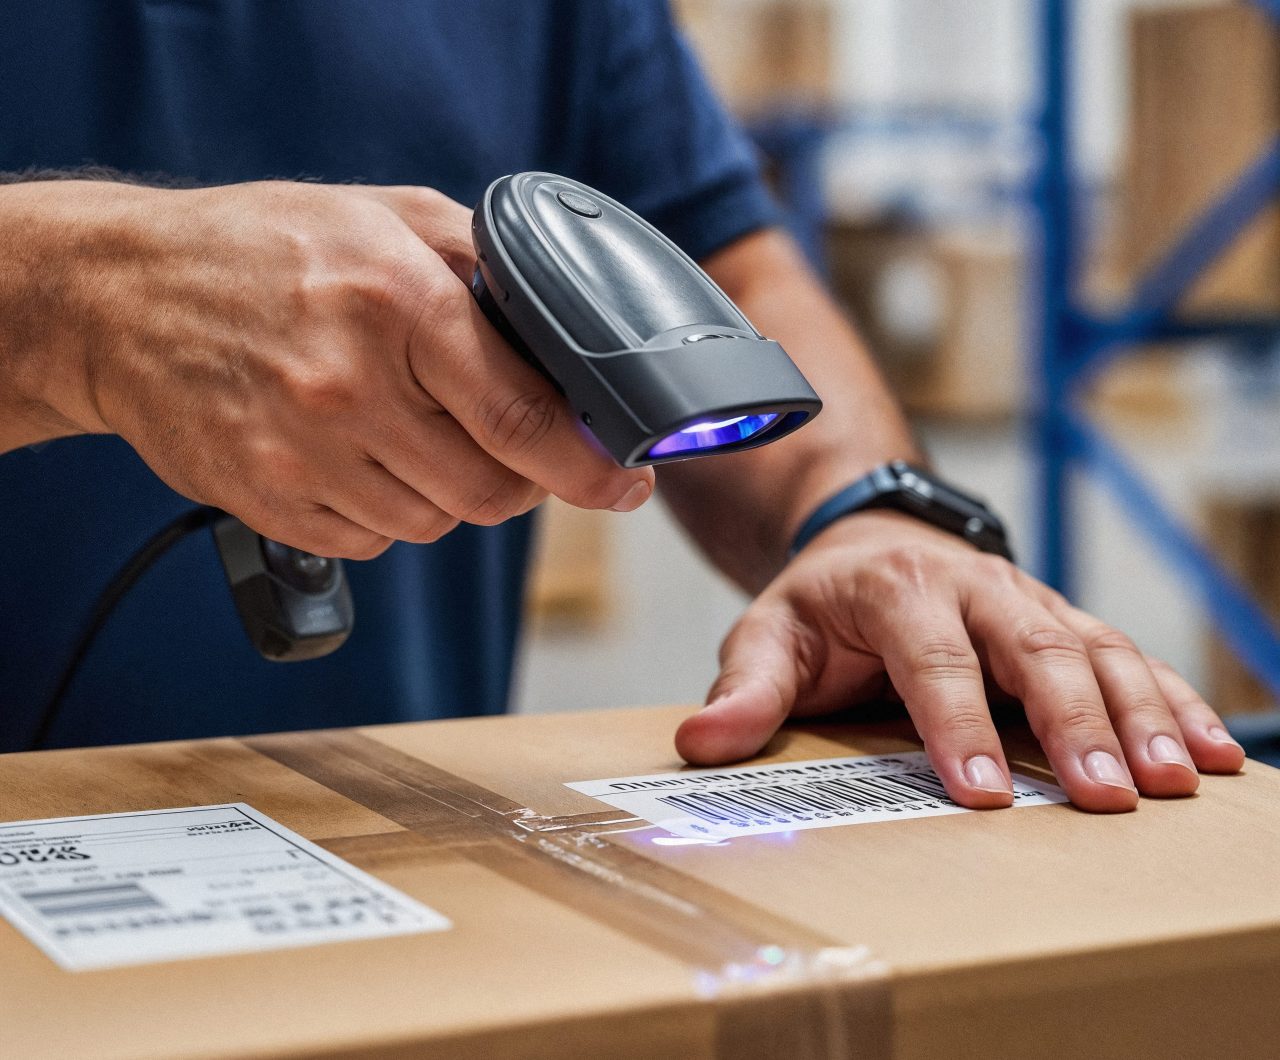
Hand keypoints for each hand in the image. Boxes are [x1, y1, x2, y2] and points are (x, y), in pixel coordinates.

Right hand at [2, 179, 652, 556]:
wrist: (118, 300)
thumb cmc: (258, 248)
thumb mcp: (378, 212)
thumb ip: (479, 260)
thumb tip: (562, 327)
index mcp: (394, 303)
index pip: (522, 416)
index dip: (591, 464)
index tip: (624, 481)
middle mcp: (349, 388)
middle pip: (492, 490)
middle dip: (529, 480)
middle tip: (526, 449)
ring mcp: (303, 456)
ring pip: (436, 522)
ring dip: (455, 491)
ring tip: (422, 432)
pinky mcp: (269, 504)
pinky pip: (373, 541)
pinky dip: (393, 511)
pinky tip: (368, 456)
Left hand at [675, 511, 1245, 811]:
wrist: (867, 539)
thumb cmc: (820, 603)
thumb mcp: (768, 633)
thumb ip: (745, 688)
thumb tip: (699, 744)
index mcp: (898, 586)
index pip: (933, 656)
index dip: (959, 722)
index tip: (982, 792)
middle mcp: (975, 586)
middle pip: (1035, 648)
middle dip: (1077, 722)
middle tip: (1109, 796)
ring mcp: (1028, 601)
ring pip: (1096, 648)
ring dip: (1143, 714)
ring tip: (1176, 780)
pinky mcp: (1062, 620)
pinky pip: (1128, 654)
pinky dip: (1174, 700)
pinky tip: (1213, 752)